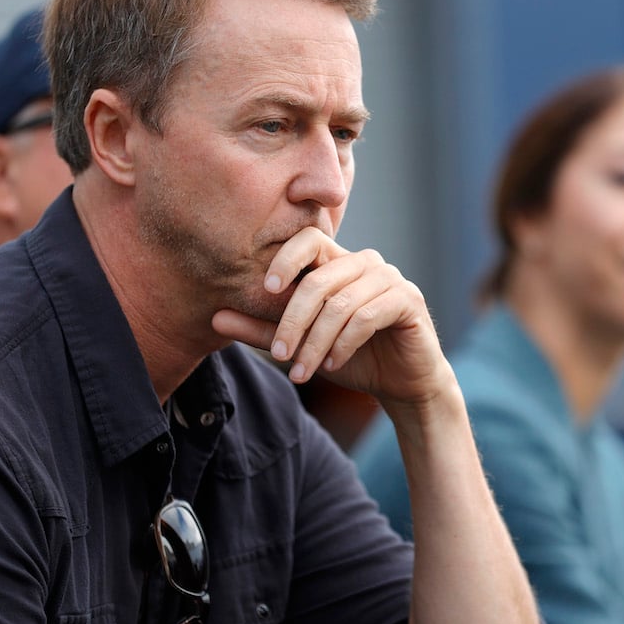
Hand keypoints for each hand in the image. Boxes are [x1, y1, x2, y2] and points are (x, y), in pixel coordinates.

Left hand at [210, 227, 450, 406]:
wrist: (404, 384)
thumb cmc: (353, 357)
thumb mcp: (302, 344)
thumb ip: (262, 329)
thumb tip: (215, 317)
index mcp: (338, 263)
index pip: (308, 239)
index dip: (286, 258)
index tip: (266, 288)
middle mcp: (365, 262)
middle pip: (318, 280)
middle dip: (293, 322)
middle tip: (280, 356)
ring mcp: (389, 278)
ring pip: (340, 303)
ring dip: (316, 342)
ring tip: (303, 372)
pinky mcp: (408, 300)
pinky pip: (366, 316)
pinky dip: (343, 344)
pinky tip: (332, 365)